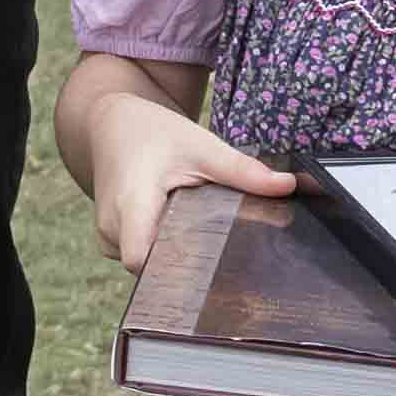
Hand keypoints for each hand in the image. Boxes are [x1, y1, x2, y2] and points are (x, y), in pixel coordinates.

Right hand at [54, 57, 294, 280]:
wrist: (111, 124)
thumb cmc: (153, 133)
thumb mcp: (201, 146)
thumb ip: (242, 170)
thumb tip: (289, 186)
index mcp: (132, 204)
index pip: (142, 260)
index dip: (175, 271)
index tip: (212, 266)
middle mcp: (112, 227)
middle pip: (151, 269)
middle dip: (186, 265)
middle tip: (224, 254)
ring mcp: (107, 238)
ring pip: (146, 266)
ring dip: (174, 256)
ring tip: (201, 236)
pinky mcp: (111, 242)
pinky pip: (140, 258)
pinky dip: (161, 250)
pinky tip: (182, 234)